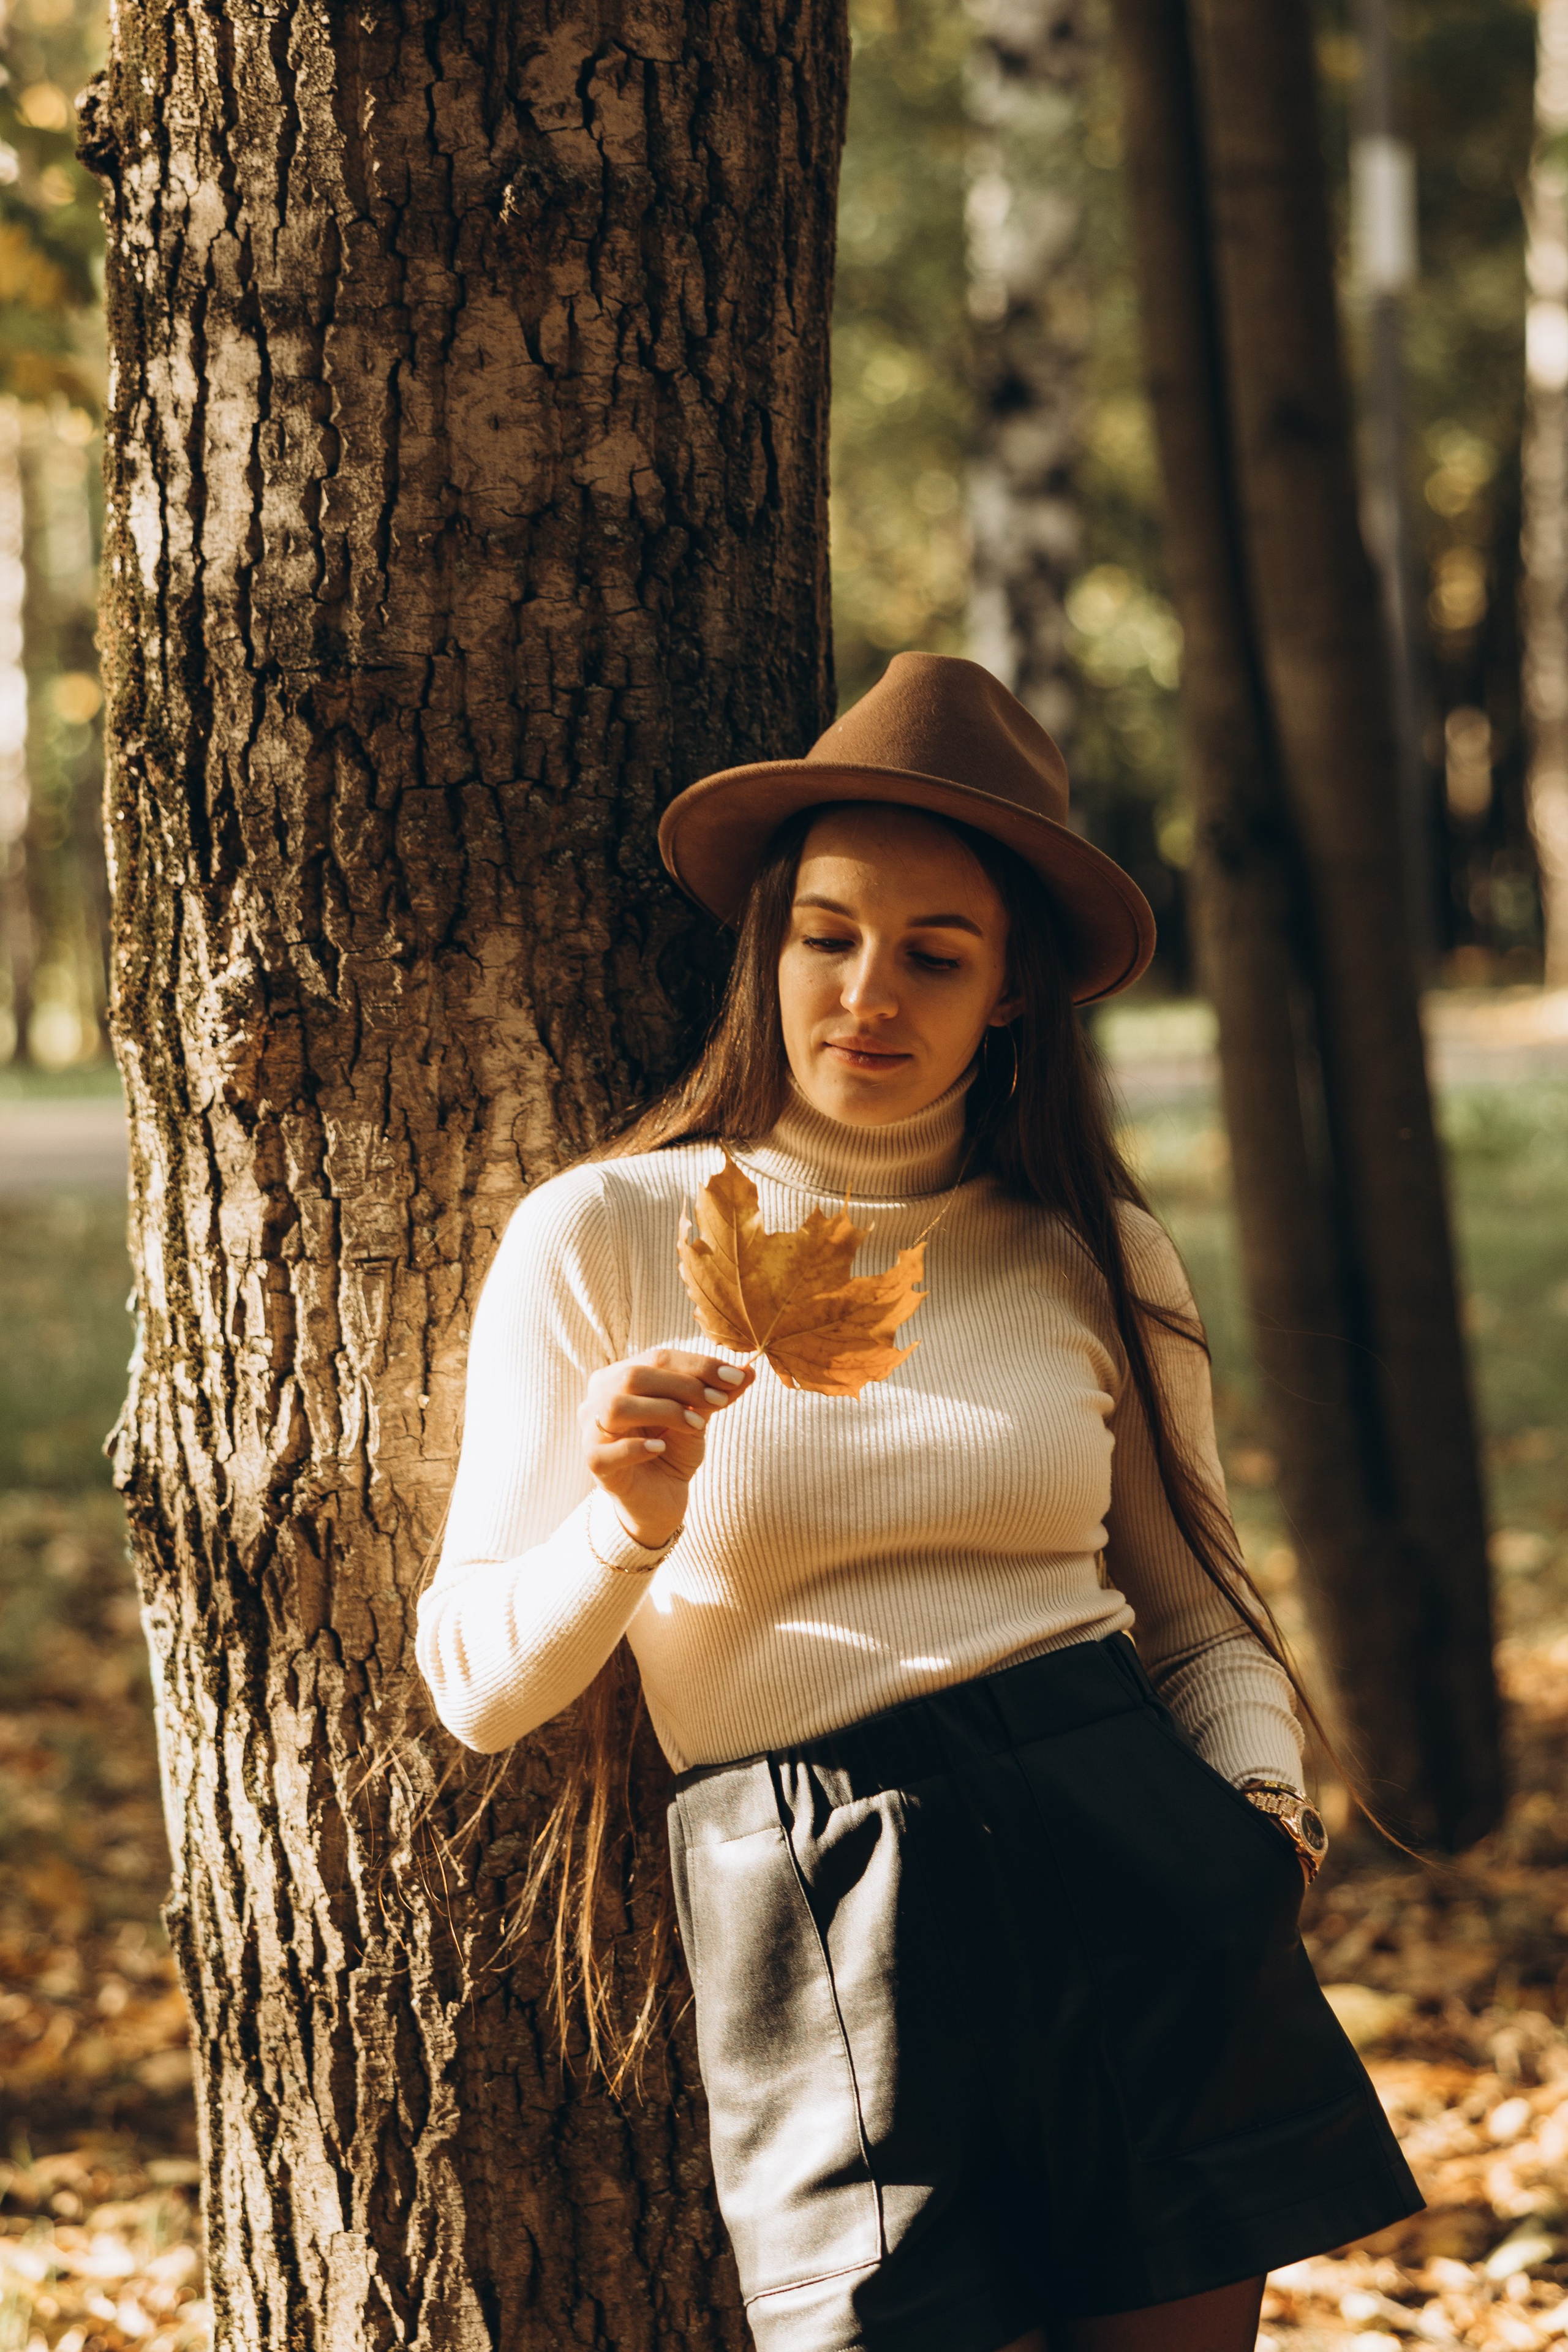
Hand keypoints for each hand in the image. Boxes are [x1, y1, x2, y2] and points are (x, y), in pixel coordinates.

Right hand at [579, 1348, 754, 1549]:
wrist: (661, 1499)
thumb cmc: (673, 1451)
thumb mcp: (698, 1418)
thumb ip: (716, 1394)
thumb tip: (750, 1370)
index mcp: (621, 1376)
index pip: (657, 1358)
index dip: (698, 1365)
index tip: (736, 1376)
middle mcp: (599, 1397)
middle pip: (634, 1376)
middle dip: (684, 1386)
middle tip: (720, 1401)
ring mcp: (591, 1430)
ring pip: (616, 1407)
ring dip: (663, 1411)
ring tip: (696, 1425)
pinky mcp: (594, 1463)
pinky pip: (605, 1451)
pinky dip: (635, 1447)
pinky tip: (661, 1448)